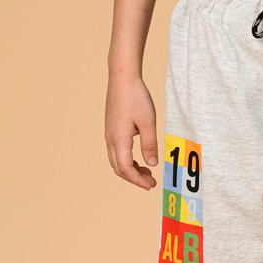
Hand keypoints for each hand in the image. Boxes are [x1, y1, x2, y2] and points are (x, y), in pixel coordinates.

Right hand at [105, 73, 157, 189]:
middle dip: (135, 178)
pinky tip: (140, 158)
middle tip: (151, 182)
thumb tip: (152, 164)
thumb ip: (149, 144)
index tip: (152, 185)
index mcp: (119, 139)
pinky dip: (127, 160)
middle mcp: (111, 138)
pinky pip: (116, 152)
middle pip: (119, 168)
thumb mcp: (148, 122)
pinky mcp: (112, 129)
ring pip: (116, 161)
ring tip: (148, 172)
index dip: (138, 180)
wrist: (122, 77)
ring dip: (131, 170)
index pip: (126, 169)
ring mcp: (109, 134)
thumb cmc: (136, 97)